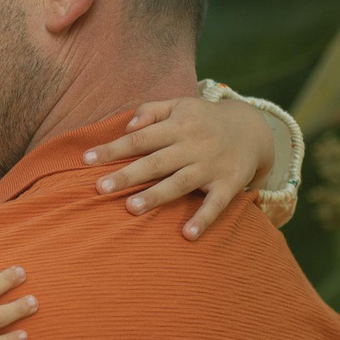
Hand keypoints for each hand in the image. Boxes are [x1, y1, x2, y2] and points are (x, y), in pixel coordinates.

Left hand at [84, 93, 278, 238]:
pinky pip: (216, 204)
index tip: (86, 160)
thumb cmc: (203, 119)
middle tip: (100, 188)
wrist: (252, 129)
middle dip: (128, 174)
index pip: (140, 137)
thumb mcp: (179, 105)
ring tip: (132, 208)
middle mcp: (194, 145)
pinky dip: (203, 219)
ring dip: (157, 196)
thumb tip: (126, 127)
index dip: (113, 148)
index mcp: (179, 125)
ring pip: (181, 182)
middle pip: (156, 161)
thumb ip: (151, 111)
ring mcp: (212, 166)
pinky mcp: (230, 184)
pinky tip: (187, 235)